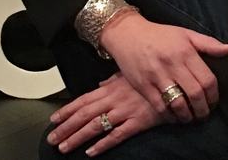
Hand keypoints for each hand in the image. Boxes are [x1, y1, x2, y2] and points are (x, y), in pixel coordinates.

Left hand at [47, 73, 169, 155]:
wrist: (175, 83)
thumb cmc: (152, 78)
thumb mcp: (129, 75)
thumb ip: (112, 81)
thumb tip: (98, 87)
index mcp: (111, 88)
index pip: (83, 100)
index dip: (67, 110)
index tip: (53, 120)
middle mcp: (114, 99)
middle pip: (85, 114)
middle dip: (66, 127)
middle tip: (52, 139)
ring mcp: (125, 111)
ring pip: (96, 126)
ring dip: (78, 137)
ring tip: (64, 147)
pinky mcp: (138, 122)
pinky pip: (117, 135)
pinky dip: (103, 144)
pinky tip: (91, 152)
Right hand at [98, 12, 227, 122]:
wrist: (127, 34)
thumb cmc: (159, 35)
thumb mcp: (186, 33)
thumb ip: (209, 44)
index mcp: (185, 52)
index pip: (207, 79)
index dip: (214, 95)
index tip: (214, 101)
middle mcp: (172, 64)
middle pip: (195, 94)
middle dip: (203, 109)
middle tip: (205, 114)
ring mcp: (156, 76)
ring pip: (178, 103)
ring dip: (188, 115)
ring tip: (191, 117)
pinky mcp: (143, 86)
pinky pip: (160, 106)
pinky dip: (170, 115)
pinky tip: (175, 115)